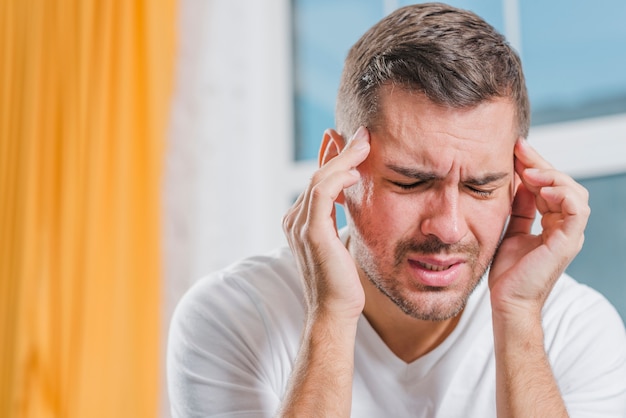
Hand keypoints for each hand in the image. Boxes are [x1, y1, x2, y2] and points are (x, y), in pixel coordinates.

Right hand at [282, 126, 370, 321]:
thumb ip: (339, 218)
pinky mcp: (311, 232)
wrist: (335, 310)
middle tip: (362, 134)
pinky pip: (323, 193)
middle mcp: (293, 219)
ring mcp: (299, 225)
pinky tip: (357, 169)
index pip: (316, 181)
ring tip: (365, 143)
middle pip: (317, 175)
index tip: (351, 141)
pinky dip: (339, 176)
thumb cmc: (341, 280)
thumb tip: (351, 198)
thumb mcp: (340, 241)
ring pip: (319, 179)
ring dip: (344, 158)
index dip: (332, 157)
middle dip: (340, 151)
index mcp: (299, 221)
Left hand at [488, 138, 589, 317]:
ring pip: (574, 192)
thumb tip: (516, 180)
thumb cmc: (507, 272)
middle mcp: (565, 227)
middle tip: (519, 149)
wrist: (507, 301)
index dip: (534, 165)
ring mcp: (569, 235)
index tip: (515, 149)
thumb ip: (519, 207)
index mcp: (553, 223)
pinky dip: (561, 194)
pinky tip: (540, 189)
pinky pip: (576, 210)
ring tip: (528, 172)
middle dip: (541, 163)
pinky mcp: (567, 242)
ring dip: (552, 176)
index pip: (549, 185)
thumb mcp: (510, 229)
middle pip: (563, 184)